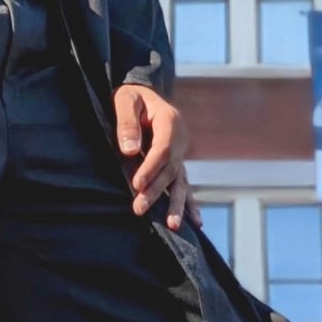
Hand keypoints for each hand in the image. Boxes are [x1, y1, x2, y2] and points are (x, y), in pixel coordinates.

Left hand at [113, 84, 200, 232]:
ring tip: (172, 225)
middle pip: (170, 169)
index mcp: (170, 121)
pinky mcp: (178, 163)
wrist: (143, 96)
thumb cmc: (132, 98)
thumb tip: (130, 150)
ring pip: (181, 181)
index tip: (136, 184)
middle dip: (156, 190)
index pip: (162, 149)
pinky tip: (196, 223)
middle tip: (139, 208)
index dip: (150, 168)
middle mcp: (180, 139)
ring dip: (177, 204)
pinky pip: (185, 184)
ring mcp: (182, 153)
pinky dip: (190, 203)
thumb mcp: (125, 100)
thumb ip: (127, 123)